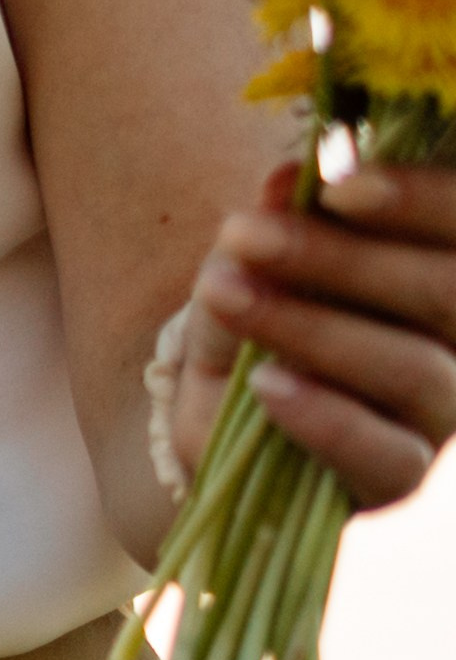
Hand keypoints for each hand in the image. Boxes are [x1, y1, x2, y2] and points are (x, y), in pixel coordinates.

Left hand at [173, 161, 455, 506]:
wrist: (226, 453)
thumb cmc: (258, 344)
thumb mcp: (255, 286)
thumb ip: (274, 237)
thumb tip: (283, 179)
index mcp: (447, 275)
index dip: (418, 197)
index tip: (334, 183)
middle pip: (442, 290)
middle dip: (339, 256)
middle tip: (244, 233)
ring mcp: (444, 417)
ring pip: (413, 366)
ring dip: (315, 328)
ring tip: (228, 298)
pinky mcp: (405, 481)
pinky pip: (384, 452)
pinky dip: (324, 415)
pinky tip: (264, 383)